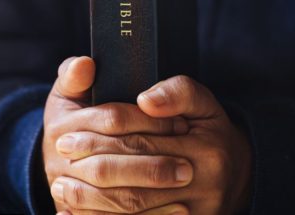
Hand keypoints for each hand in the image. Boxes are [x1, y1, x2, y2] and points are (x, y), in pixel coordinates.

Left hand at [52, 75, 251, 214]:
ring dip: (91, 199)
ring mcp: (194, 212)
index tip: (66, 132)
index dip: (99, 134)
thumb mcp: (201, 103)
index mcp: (205, 147)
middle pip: (132, 175)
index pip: (140, 139)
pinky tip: (76, 214)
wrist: (235, 176)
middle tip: (59, 155)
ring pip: (131, 208)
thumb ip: (178, 92)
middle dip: (90, 165)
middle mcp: (203, 183)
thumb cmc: (208, 132)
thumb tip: (146, 101)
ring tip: (60, 186)